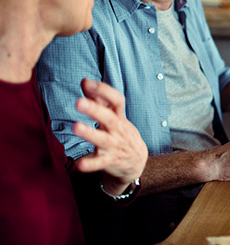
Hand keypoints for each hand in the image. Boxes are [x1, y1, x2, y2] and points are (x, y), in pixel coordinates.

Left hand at [74, 78, 147, 194]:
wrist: (137, 160)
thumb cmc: (121, 132)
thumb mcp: (115, 116)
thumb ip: (100, 99)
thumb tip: (84, 81)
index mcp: (119, 116)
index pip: (116, 100)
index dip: (103, 91)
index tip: (87, 83)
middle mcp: (117, 129)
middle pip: (108, 118)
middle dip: (94, 110)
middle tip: (78, 102)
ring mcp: (114, 145)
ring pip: (102, 139)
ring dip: (89, 133)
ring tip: (76, 127)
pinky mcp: (109, 161)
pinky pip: (99, 163)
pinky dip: (90, 164)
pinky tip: (79, 164)